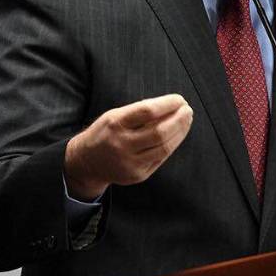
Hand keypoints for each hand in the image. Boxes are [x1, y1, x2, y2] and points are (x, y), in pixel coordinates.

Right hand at [63, 94, 193, 200]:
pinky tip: (178, 135)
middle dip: (178, 119)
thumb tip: (170, 105)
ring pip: (164, 147)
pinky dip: (172, 144)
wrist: (87, 162)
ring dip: (180, 132)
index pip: (147, 111)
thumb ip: (139, 112)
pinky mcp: (137, 175)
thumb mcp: (115, 116)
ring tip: (187, 120)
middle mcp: (121, 144)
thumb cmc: (107, 132)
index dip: (167, 104)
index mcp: (115, 124)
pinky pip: (160, 158)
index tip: (179, 99)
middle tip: (188, 110)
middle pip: (159, 132)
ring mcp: (130, 162)